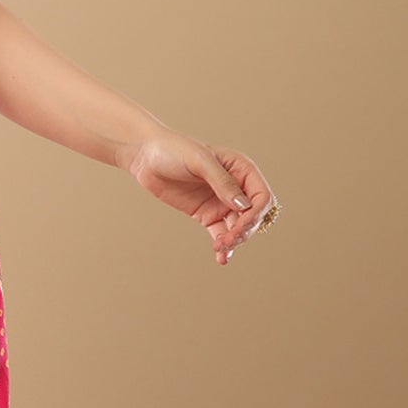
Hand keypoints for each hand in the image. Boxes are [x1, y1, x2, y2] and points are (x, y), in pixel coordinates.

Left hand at [119, 129, 277, 265]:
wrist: (146, 157)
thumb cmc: (174, 149)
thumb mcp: (199, 161)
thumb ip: (222, 182)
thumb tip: (243, 205)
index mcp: (242, 170)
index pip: (261, 196)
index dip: (256, 213)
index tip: (240, 225)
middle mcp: (236, 188)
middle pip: (252, 216)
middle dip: (244, 231)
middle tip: (228, 240)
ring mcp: (221, 203)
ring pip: (238, 228)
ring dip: (234, 241)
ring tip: (220, 249)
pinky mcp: (206, 214)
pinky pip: (221, 233)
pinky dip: (223, 246)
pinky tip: (221, 258)